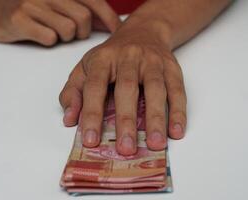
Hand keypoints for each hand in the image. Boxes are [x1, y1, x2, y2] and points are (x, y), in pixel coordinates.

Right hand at [0, 0, 120, 45]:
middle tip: (71, 34)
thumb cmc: (30, 10)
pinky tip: (40, 35)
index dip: (108, 17)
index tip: (116, 31)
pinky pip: (49, 38)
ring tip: (52, 32)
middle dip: (82, 32)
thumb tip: (109, 23)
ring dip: (64, 37)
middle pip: (83, 18)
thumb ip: (82, 10)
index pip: (93, 0)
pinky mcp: (19, 18)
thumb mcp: (56, 5)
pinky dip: (48, 41)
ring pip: (68, 29)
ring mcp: (32, 3)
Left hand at [59, 20, 186, 155]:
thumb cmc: (111, 57)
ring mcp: (152, 62)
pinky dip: (178, 112)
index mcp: (102, 59)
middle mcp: (128, 57)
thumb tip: (70, 120)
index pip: (95, 87)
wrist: (143, 31)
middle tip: (126, 149)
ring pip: (155, 89)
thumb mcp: (85, 68)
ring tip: (155, 144)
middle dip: (126, 120)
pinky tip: (176, 132)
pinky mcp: (172, 68)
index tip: (91, 141)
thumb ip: (73, 92)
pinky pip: (177, 90)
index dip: (92, 114)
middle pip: (127, 89)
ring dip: (156, 118)